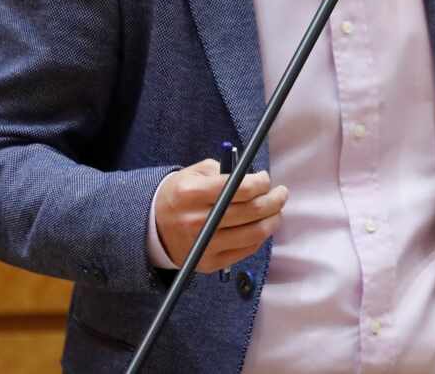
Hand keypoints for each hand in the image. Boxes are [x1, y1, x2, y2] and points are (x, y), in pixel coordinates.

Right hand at [153, 159, 288, 271]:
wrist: (154, 228)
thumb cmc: (180, 195)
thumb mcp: (195, 173)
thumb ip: (225, 172)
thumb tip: (256, 179)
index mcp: (192, 194)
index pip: (240, 188)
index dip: (261, 183)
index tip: (266, 179)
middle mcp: (197, 221)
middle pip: (251, 212)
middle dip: (274, 200)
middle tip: (281, 193)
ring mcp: (204, 245)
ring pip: (253, 234)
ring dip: (273, 220)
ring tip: (277, 210)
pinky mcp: (209, 263)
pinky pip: (246, 250)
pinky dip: (260, 237)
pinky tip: (262, 226)